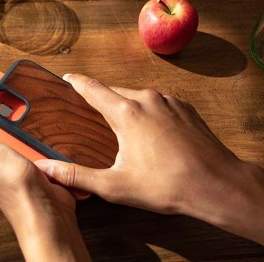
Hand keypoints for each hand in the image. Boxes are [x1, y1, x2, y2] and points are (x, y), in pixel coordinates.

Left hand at [0, 111, 90, 261]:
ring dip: (26, 127)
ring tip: (32, 135)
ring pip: (17, 130)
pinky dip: (40, 139)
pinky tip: (43, 141)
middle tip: (15, 118)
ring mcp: (13, 159)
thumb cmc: (13, 187)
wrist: (47, 213)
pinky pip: (35, 141)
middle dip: (6, 115)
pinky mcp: (33, 162)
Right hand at [34, 73, 263, 250]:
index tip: (66, 77)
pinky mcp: (185, 108)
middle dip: (100, 99)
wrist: (217, 185)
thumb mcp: (114, 185)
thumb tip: (46, 169)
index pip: (92, 88)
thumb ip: (76, 175)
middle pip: (114, 92)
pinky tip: (149, 133)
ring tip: (120, 127)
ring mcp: (169, 101)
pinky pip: (158, 103)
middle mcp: (147, 99)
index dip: (76, 82)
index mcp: (126, 113)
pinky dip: (147, 112)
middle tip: (90, 112)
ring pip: (137, 97)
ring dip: (125, 107)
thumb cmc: (167, 186)